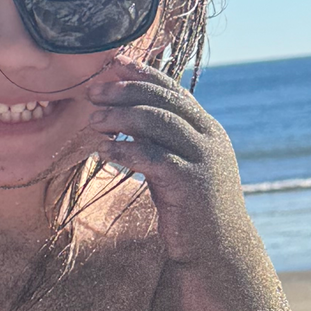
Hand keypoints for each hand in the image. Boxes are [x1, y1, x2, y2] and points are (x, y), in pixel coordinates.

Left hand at [88, 56, 251, 264]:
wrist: (217, 248)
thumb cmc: (188, 201)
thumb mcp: (178, 160)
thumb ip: (161, 136)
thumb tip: (122, 110)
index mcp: (206, 128)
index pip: (173, 90)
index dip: (144, 73)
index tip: (115, 62)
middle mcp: (209, 138)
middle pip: (163, 100)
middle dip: (125, 92)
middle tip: (93, 94)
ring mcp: (203, 159)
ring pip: (158, 122)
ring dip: (120, 118)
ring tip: (93, 121)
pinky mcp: (190, 182)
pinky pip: (152, 157)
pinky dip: (124, 150)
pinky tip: (102, 150)